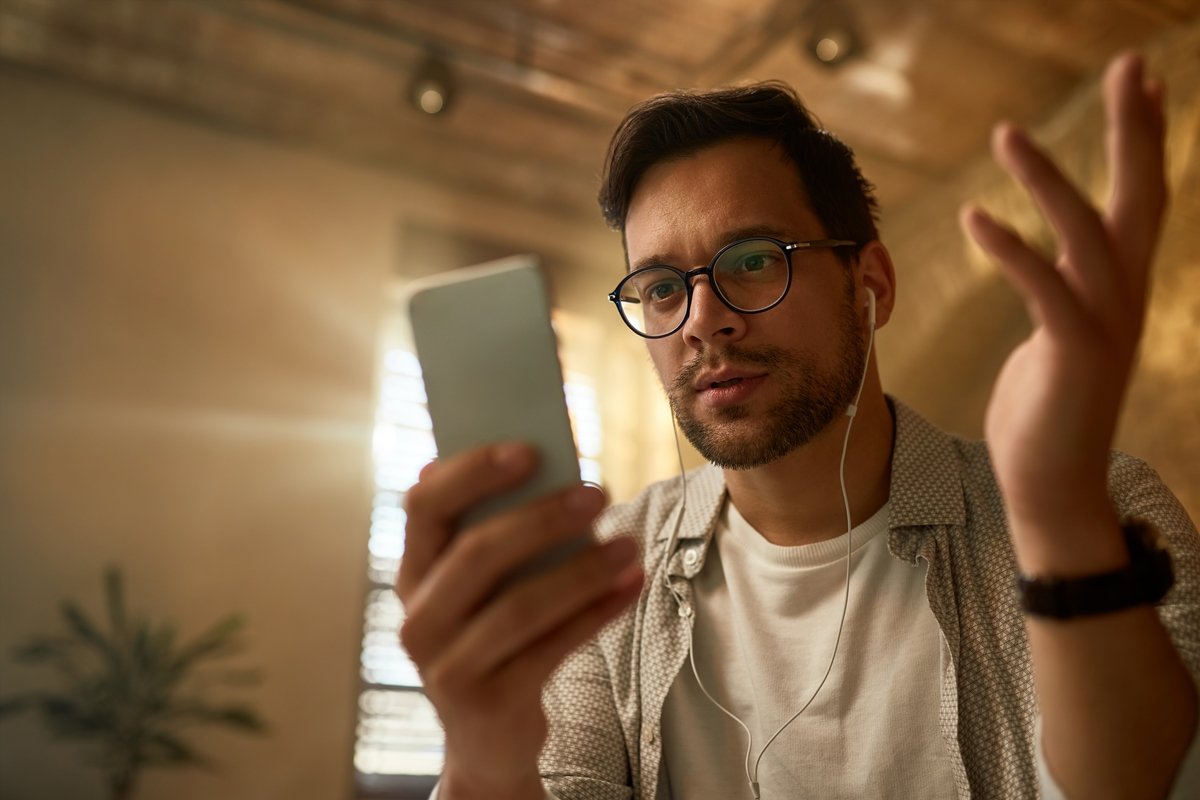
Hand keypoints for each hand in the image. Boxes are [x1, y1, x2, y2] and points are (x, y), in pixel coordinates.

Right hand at [396, 443, 643, 798]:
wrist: (488, 738)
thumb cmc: (494, 636)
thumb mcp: (483, 588)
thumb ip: (498, 532)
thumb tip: (549, 462)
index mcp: (413, 573)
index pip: (424, 507)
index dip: (472, 472)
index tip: (529, 448)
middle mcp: (418, 619)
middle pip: (476, 554)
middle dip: (541, 518)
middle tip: (598, 492)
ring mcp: (448, 666)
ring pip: (519, 606)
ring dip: (581, 570)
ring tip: (628, 544)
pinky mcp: (489, 702)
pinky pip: (551, 648)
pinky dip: (596, 612)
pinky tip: (630, 585)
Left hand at [961, 53, 1166, 546]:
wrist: (1053, 485)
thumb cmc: (1045, 412)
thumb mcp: (1056, 337)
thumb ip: (1056, 295)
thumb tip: (1043, 271)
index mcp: (1118, 289)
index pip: (1138, 199)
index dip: (1142, 140)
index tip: (1142, 84)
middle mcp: (1125, 297)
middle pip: (1140, 196)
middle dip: (1135, 129)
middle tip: (1132, 64)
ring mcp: (1106, 325)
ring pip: (1086, 233)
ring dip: (1047, 178)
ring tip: (1006, 132)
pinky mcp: (1073, 354)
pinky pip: (1043, 289)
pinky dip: (1011, 250)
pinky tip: (975, 216)